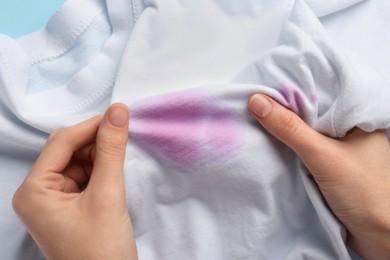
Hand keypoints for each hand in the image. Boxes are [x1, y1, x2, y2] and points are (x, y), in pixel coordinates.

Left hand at [12, 104, 136, 259]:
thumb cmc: (101, 251)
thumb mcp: (108, 195)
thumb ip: (111, 151)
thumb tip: (118, 111)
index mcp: (34, 191)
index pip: (62, 143)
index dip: (91, 126)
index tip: (120, 115)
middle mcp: (38, 194)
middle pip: (69, 151)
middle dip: (97, 143)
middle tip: (125, 138)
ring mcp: (53, 201)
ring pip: (79, 163)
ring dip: (101, 157)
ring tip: (122, 161)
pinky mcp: (69, 207)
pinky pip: (84, 177)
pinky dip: (101, 171)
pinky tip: (116, 173)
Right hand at [248, 94, 389, 258]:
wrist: (379, 237)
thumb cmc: (363, 192)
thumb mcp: (322, 155)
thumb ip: (290, 129)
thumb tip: (257, 101)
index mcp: (358, 119)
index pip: (322, 93)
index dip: (294, 88)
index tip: (266, 85)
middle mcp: (350, 131)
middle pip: (312, 113)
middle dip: (286, 110)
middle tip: (256, 101)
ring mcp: (341, 150)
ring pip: (307, 133)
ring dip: (286, 131)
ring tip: (259, 118)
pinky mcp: (331, 168)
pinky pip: (306, 151)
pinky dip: (291, 148)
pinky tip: (274, 144)